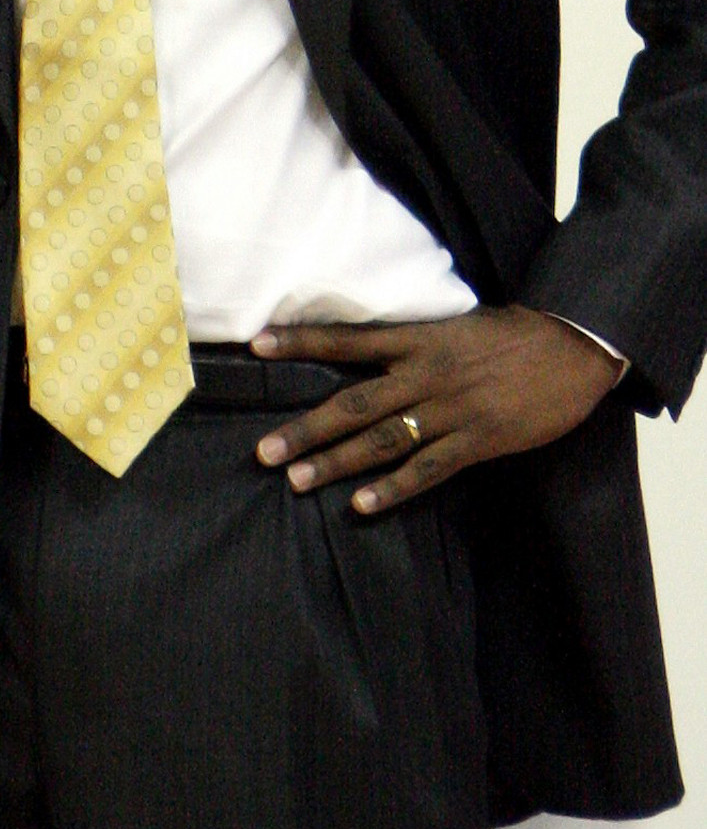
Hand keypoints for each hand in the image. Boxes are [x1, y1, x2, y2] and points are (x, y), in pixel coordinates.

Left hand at [253, 305, 620, 514]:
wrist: (573, 346)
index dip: (301, 341)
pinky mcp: (479, 440)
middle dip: (307, 428)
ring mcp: (452, 410)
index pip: (347, 338)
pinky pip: (429, 469)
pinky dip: (393, 488)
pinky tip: (362, 505)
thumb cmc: (512, 334)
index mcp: (418, 339)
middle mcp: (426, 374)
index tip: (255, 344)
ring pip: (383, 440)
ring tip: (297, 479)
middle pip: (354, 402)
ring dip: (337, 462)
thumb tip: (369, 351)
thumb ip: (413, 341)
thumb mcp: (456, 323)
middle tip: (264, 451)